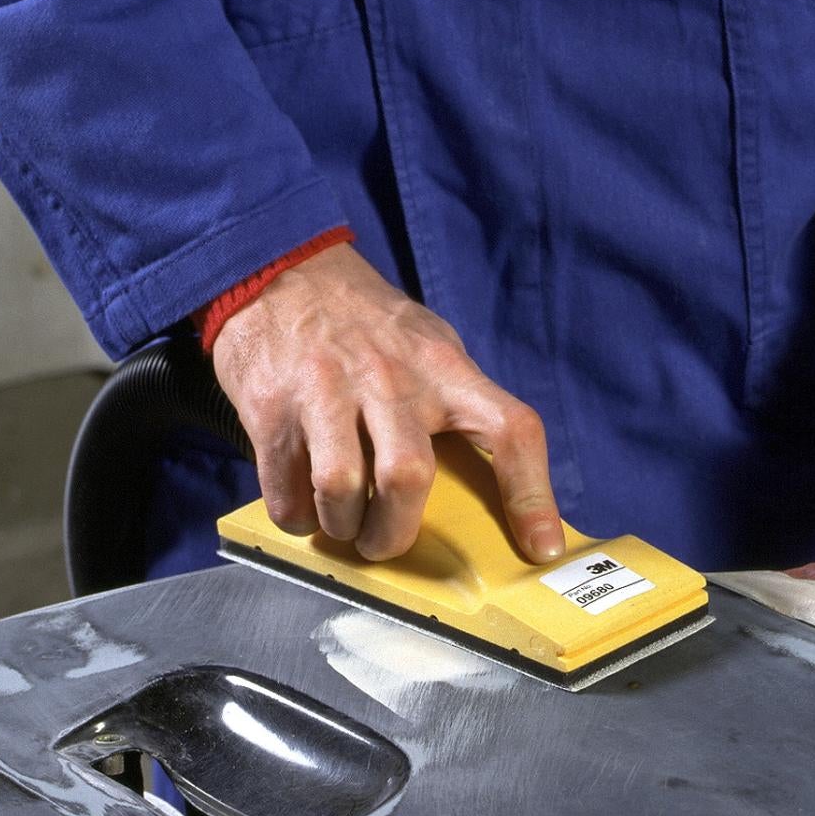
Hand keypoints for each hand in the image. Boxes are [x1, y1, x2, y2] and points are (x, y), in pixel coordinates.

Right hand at [210, 242, 564, 562]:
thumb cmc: (366, 324)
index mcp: (443, 368)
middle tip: (386, 542)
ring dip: (342, 525)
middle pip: (407, 477)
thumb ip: (456, 402)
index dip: (532, 495)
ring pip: (340, 488)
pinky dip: (297, 516)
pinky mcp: (273, 407)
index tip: (541, 545)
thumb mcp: (428, 345)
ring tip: (343, 525)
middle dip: (395, 531)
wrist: (281, 270)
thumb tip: (485, 486)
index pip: (509, 429)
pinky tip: (305, 507)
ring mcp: (327, 391)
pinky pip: (287, 489)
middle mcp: (390, 378)